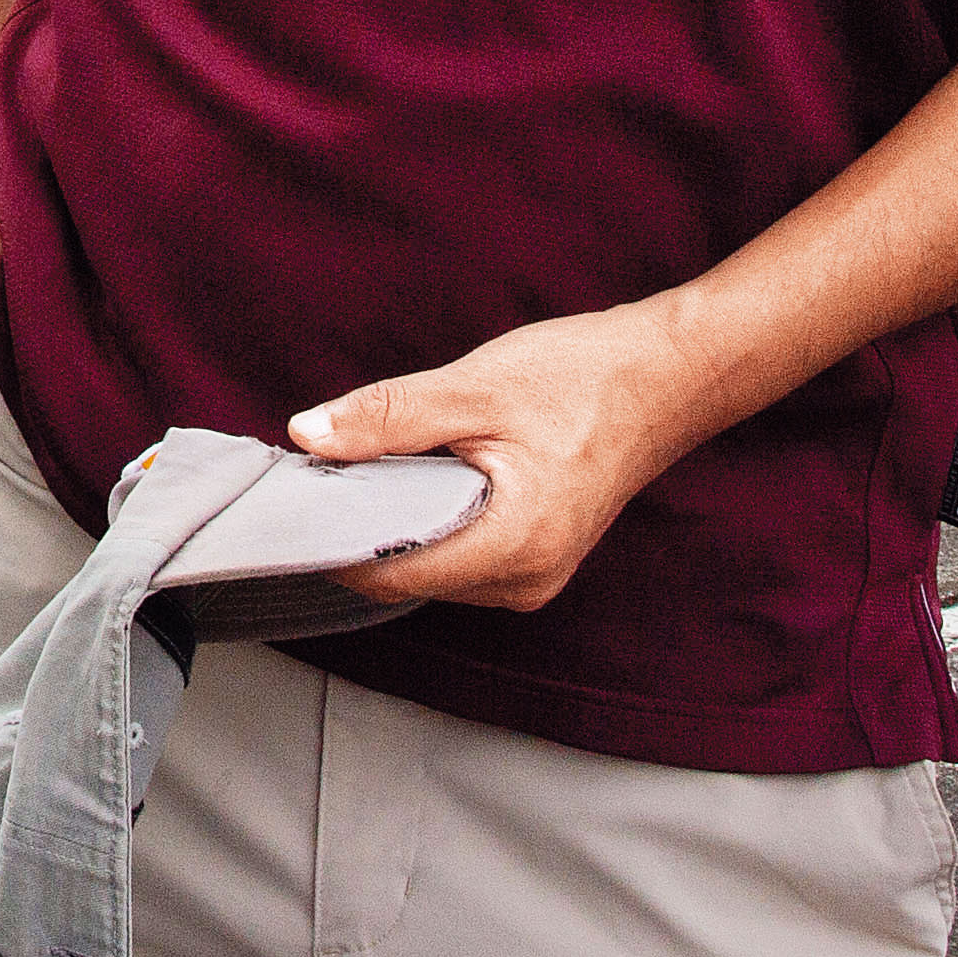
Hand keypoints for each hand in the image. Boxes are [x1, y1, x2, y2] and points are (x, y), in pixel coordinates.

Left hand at [285, 302, 711, 615]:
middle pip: (407, 575)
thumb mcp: (473, 388)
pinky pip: (457, 553)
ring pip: (430, 566)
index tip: (291, 498)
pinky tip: (416, 474)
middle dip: (358, 526)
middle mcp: (525, 580)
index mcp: (515, 546)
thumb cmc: (583, 378)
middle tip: (322, 467)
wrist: (665, 376)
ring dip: (393, 521)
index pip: (391, 574)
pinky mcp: (534, 557)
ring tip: (373, 462)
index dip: (332, 538)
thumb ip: (386, 419)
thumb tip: (307, 437)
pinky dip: (426, 519)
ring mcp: (534, 575)